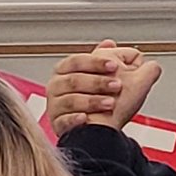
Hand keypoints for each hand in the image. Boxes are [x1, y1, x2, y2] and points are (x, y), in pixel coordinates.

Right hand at [47, 40, 161, 135]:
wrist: (99, 130)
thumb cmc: (105, 104)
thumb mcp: (116, 78)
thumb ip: (119, 59)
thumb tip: (115, 44)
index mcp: (66, 71)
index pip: (76, 61)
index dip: (95, 62)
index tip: (114, 65)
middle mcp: (57, 86)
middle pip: (73, 80)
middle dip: (97, 82)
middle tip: (117, 85)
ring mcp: (56, 105)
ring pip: (69, 100)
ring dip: (91, 101)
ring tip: (110, 103)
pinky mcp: (58, 124)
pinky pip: (64, 120)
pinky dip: (75, 119)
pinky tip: (86, 117)